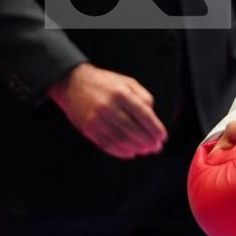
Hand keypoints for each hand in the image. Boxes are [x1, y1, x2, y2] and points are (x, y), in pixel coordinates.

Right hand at [49, 63, 166, 158]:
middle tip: (156, 147)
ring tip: (146, 151)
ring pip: (121, 140)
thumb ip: (142, 96)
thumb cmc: (104, 83)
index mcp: (121, 93)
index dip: (155, 128)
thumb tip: (152, 114)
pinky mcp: (88, 129)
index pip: (143, 114)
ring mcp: (96, 119)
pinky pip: (107, 145)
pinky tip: (131, 153)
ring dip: (137, 148)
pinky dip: (121, 152)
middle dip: (148, 141)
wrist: (72, 83)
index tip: (162, 137)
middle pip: (133, 130)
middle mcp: (108, 107)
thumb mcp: (126, 82)